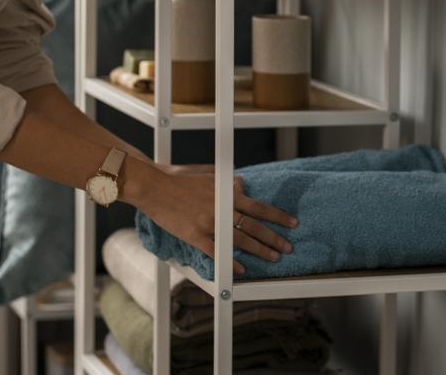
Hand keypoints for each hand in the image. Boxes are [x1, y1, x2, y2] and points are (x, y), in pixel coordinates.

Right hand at [140, 166, 297, 274]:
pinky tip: (241, 270)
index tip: (292, 223)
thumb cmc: (177, 178)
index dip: (277, 216)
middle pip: (254, 226)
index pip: (259, 207)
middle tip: (288, 247)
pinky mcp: (195, 235)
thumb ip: (226, 182)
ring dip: (259, 250)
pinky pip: (217, 252)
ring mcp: (209, 223)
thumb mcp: (207, 175)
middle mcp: (221, 208)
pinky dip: (230, 262)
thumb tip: (242, 183)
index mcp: (226, 193)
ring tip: (273, 258)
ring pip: (240, 241)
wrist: (153, 186)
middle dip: (274, 238)